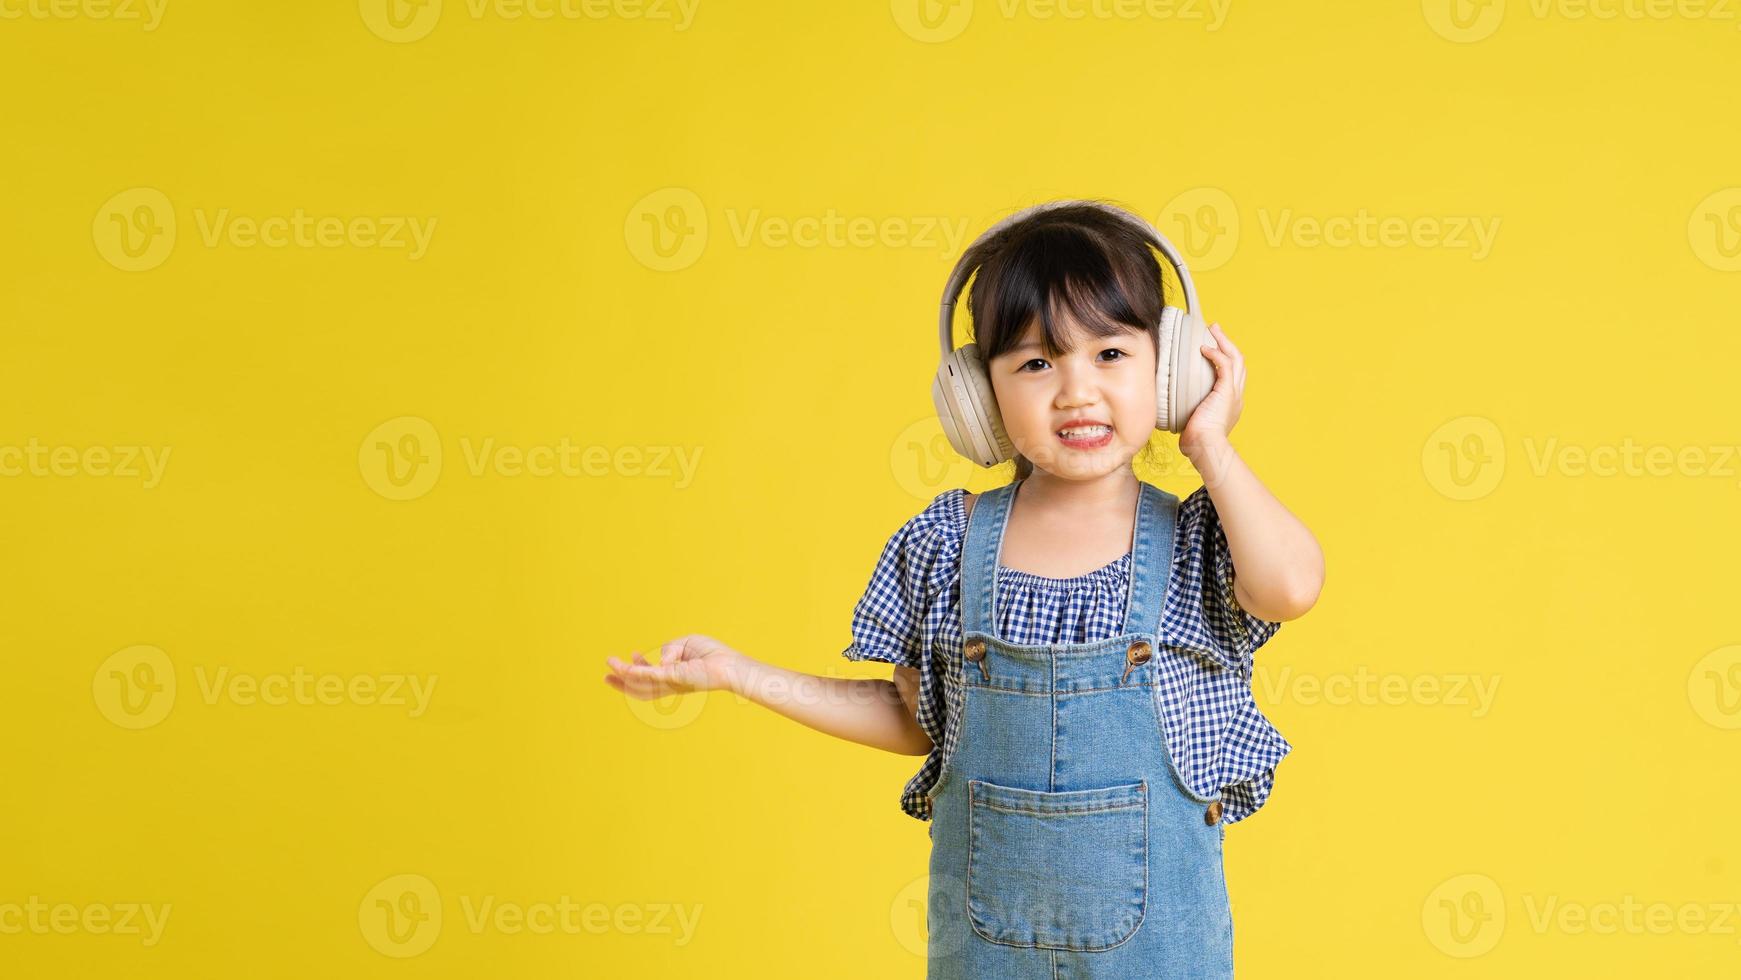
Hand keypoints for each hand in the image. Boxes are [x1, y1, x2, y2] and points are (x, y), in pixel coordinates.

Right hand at [603, 633, 747, 699]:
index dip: (638, 667)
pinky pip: (648, 676)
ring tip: (609, 664)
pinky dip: (633, 672)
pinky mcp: (671, 678)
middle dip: (622, 682)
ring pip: (640, 683)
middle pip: (640, 687)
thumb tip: (660, 660)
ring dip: (622, 676)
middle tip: (606, 677)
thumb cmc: (712, 654)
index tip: (632, 654)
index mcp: (674, 677)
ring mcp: (669, 682)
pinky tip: (621, 668)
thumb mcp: (685, 645)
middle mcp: (669, 684)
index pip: (651, 676)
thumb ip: (669, 649)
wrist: (727, 665)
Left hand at [1179, 321, 1244, 459]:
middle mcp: (1236, 395)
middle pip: (1239, 361)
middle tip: (1215, 330)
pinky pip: (1225, 365)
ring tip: (1213, 330)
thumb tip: (1172, 408)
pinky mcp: (1227, 392)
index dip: (1225, 358)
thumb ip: (1189, 411)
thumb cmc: (1197, 442)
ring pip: (1236, 359)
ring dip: (1224, 342)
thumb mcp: (1194, 421)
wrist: (1206, 449)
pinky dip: (1216, 354)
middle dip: (1227, 343)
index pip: (1232, 374)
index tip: (1211, 348)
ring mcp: (1234, 393)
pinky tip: (1204, 348)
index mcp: (1231, 402)